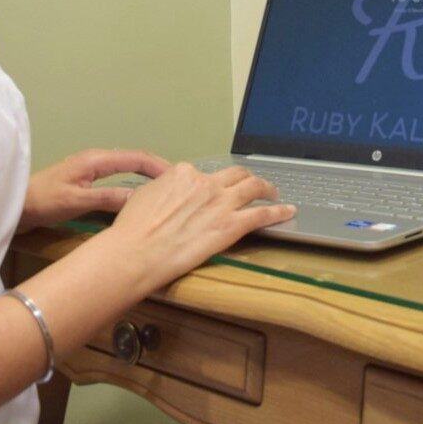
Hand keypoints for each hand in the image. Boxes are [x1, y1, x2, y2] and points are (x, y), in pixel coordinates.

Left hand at [18, 148, 169, 231]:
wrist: (17, 205)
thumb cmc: (44, 201)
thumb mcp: (78, 201)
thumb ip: (108, 198)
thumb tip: (143, 197)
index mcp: (96, 160)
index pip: (135, 157)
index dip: (159, 166)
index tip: (180, 178)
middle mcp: (96, 160)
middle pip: (134, 160)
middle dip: (157, 169)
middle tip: (180, 186)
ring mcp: (91, 169)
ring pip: (126, 169)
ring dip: (146, 177)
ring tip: (167, 192)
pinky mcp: (87, 181)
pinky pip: (117, 178)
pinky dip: (133, 184)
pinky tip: (141, 198)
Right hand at [107, 162, 295, 287]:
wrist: (138, 250)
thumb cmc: (134, 227)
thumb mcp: (144, 195)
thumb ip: (164, 189)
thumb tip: (170, 193)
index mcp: (183, 173)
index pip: (204, 172)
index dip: (210, 182)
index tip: (213, 190)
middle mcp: (205, 182)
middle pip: (234, 174)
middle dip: (246, 177)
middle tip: (254, 184)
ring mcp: (220, 202)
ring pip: (253, 187)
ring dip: (267, 187)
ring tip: (273, 192)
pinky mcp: (232, 225)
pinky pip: (262, 215)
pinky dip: (278, 211)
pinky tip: (288, 211)